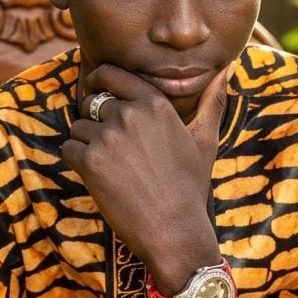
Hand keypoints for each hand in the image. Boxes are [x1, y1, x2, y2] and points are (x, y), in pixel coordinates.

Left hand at [62, 64, 229, 290]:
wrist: (174, 230)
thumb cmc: (189, 186)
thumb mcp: (205, 140)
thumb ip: (212, 100)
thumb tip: (229, 67)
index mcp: (154, 103)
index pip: (110, 73)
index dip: (97, 82)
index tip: (96, 93)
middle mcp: (129, 113)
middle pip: (91, 103)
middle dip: (95, 121)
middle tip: (112, 148)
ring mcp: (107, 136)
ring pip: (78, 127)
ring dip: (86, 144)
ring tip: (110, 168)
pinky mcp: (89, 161)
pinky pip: (68, 149)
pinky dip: (76, 162)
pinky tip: (98, 178)